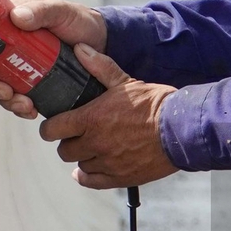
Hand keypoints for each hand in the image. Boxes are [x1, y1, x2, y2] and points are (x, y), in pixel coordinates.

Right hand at [0, 0, 106, 118]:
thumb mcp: (61, 11)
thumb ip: (41, 11)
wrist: (101, 43)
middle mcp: (8, 45)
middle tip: (5, 93)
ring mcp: (18, 66)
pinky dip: (20, 107)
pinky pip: (16, 98)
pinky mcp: (30, 83)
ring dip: (6, 100)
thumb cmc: (78, 21)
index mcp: (8, 22)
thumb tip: (17, 17)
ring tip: (25, 106)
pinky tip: (32, 110)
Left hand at [40, 44, 177, 189]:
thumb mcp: (125, 81)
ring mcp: (107, 163)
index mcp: (91, 119)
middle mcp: (94, 144)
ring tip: (92, 147)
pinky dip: (87, 176)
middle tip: (77, 134)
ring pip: (79, 165)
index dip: (50, 128)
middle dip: (68, 141)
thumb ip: (99, 67)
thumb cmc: (154, 103)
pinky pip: (92, 181)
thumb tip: (80, 49)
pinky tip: (87, 170)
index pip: (53, 130)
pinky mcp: (120, 177)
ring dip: (82, 156)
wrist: (179, 129)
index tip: (54, 125)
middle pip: (64, 150)